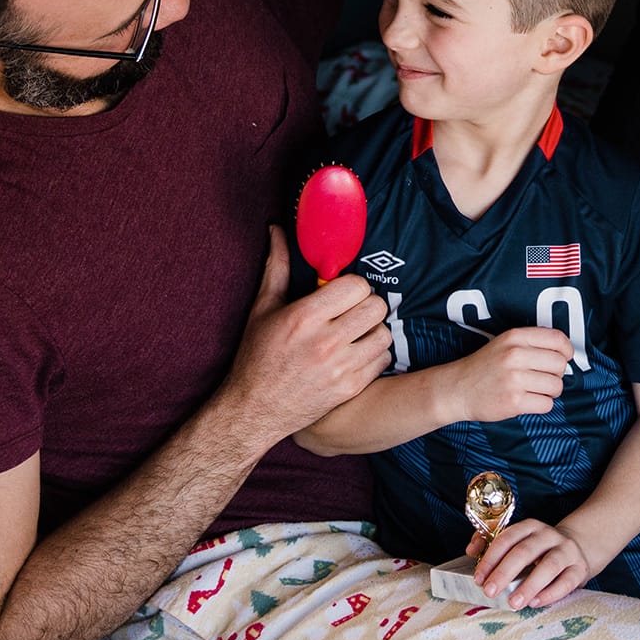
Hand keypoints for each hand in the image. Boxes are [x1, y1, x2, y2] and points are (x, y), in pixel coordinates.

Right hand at [223, 227, 392, 448]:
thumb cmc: (257, 356)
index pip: (356, 285)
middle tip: (351, 312)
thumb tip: (276, 229)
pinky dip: (374, 355)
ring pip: (384, 334)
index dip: (352, 286)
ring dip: (373, 330)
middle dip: (366, 305)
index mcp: (304, 317)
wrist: (255, 410)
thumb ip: (276, 267)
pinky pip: (383, 360)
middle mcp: (325, 342)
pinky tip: (355, 354)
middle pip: (376, 307)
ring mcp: (340, 368)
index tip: (341, 294)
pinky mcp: (350, 389)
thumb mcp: (262, 309)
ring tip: (355, 333)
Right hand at [441, 327, 572, 422]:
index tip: (565, 358)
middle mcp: (515, 355)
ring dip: (550, 391)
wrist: (457, 389)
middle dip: (556, 374)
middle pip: (560, 364)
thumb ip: (531, 343)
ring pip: (556, 386)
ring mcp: (514, 379)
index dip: (567, 350)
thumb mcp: (504, 343)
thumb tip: (565, 354)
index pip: (557, 339)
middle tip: (543, 378)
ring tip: (534, 390)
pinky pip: (546, 404)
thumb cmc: (484, 367)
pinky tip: (528, 400)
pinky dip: (541, 405)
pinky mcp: (514, 401)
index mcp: (515, 337)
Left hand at [470, 519, 592, 607]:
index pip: (507, 538)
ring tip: (513, 603)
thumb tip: (471, 551)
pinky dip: (550, 593)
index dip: (491, 558)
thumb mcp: (519, 542)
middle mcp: (548, 535)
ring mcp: (567, 551)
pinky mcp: (580, 568)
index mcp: (529, 527)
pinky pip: (566, 581)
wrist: (578, 549)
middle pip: (525, 551)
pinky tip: (535, 603)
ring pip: (549, 565)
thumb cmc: (539, 551)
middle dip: (505, 572)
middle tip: (490, 591)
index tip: (479, 578)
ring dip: (529, 585)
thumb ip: (492, 544)